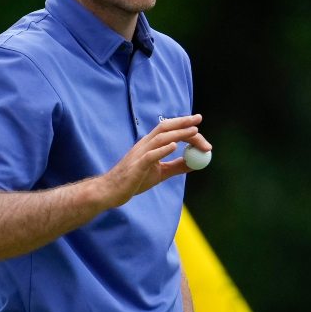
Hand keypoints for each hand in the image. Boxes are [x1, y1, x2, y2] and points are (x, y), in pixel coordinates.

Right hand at [96, 114, 210, 207]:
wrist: (111, 191)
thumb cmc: (134, 181)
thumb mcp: (160, 173)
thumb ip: (176, 167)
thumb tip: (195, 163)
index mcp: (149, 145)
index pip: (167, 129)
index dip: (182, 124)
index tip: (197, 122)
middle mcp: (144, 145)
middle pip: (165, 128)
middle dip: (183, 123)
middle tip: (199, 120)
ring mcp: (139, 155)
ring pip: (160, 139)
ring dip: (178, 134)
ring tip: (194, 131)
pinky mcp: (136, 167)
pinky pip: (150, 156)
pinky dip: (162, 150)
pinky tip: (174, 146)